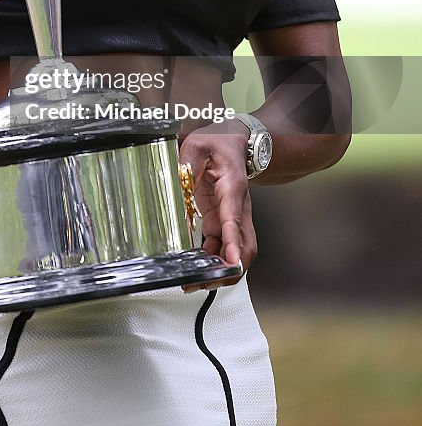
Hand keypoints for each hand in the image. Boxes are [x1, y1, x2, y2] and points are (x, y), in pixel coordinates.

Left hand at [179, 122, 255, 288]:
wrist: (232, 142)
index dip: (233, 242)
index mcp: (232, 188)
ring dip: (220, 270)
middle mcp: (237, 208)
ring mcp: (232, 217)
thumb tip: (179, 181)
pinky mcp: (222, 221)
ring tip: (194, 283)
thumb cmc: (217, 144)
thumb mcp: (198, 145)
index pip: (235, 220)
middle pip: (245, 246)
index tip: (231, 262)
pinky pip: (222, 247)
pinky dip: (213, 262)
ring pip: (235, 252)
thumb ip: (188, 162)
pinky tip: (196, 270)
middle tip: (204, 282)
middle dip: (230, 269)